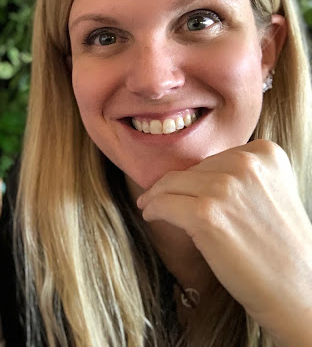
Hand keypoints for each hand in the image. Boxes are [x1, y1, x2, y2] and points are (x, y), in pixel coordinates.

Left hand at [137, 139, 311, 344]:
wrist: (298, 292)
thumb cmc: (281, 248)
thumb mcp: (271, 193)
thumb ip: (241, 176)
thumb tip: (196, 173)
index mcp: (265, 153)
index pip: (214, 158)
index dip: (198, 177)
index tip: (188, 191)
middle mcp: (246, 164)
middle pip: (192, 169)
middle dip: (177, 187)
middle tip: (161, 199)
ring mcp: (225, 187)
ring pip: (171, 184)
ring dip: (156, 196)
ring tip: (149, 205)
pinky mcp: (205, 214)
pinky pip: (163, 204)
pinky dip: (152, 209)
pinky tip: (150, 216)